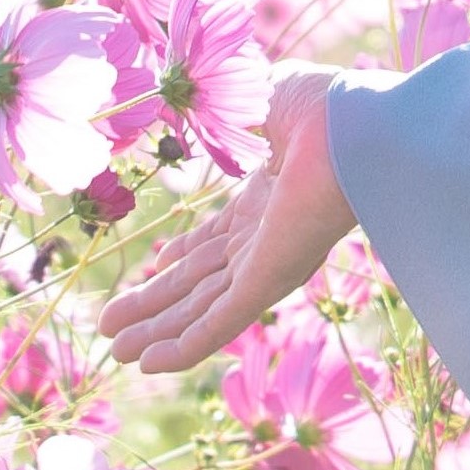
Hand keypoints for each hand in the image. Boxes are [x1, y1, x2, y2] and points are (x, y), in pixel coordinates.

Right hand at [98, 65, 357, 376]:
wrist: (357, 120)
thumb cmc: (325, 105)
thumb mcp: (261, 105)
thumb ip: (230, 120)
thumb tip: (210, 109)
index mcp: (265, 199)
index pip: (213, 241)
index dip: (179, 260)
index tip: (152, 272)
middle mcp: (264, 237)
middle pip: (198, 282)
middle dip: (155, 306)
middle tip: (112, 330)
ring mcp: (266, 262)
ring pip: (200, 310)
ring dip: (156, 333)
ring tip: (115, 353)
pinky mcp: (270, 280)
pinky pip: (218, 322)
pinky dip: (182, 345)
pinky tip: (149, 364)